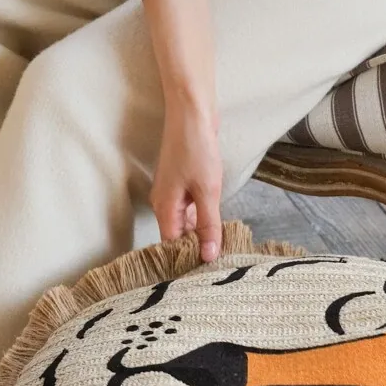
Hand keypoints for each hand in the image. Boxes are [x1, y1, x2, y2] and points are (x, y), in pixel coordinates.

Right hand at [150, 102, 222, 262]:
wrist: (192, 113)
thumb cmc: (196, 148)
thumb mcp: (207, 191)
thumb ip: (208, 225)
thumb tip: (208, 255)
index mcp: (164, 208)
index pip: (171, 245)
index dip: (187, 258)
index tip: (205, 272)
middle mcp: (164, 203)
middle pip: (177, 235)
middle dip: (196, 247)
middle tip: (218, 262)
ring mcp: (172, 193)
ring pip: (185, 222)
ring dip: (200, 232)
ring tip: (221, 247)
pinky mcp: (182, 183)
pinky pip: (190, 209)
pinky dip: (201, 217)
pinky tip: (216, 223)